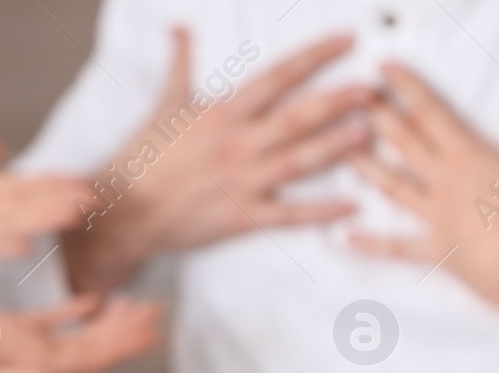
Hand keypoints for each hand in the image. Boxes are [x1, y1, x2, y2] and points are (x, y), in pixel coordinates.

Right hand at [0, 294, 160, 372]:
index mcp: (35, 371)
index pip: (91, 360)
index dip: (123, 348)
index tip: (151, 332)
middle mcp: (39, 359)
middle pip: (95, 346)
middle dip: (128, 331)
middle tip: (158, 310)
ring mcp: (27, 344)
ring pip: (79, 332)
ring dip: (110, 320)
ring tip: (138, 304)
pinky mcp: (9, 328)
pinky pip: (51, 319)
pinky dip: (75, 308)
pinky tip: (96, 298)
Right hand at [64, 28, 372, 292]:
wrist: (124, 208)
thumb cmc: (143, 157)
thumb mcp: (163, 104)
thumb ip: (180, 65)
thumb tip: (180, 29)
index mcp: (224, 112)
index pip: (279, 76)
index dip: (315, 56)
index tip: (346, 41)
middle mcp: (238, 143)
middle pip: (298, 116)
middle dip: (339, 101)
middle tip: (373, 90)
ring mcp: (242, 181)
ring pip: (300, 160)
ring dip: (338, 146)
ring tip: (371, 134)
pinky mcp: (241, 217)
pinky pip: (288, 213)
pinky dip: (321, 210)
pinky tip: (350, 204)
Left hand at [349, 63, 498, 308]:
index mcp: (467, 155)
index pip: (430, 111)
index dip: (405, 87)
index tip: (380, 68)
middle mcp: (442, 181)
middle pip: (402, 142)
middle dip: (376, 117)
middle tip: (348, 98)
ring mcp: (433, 217)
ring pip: (391, 186)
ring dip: (365, 168)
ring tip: (342, 150)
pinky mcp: (433, 251)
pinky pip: (395, 247)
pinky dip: (369, 243)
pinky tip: (343, 237)